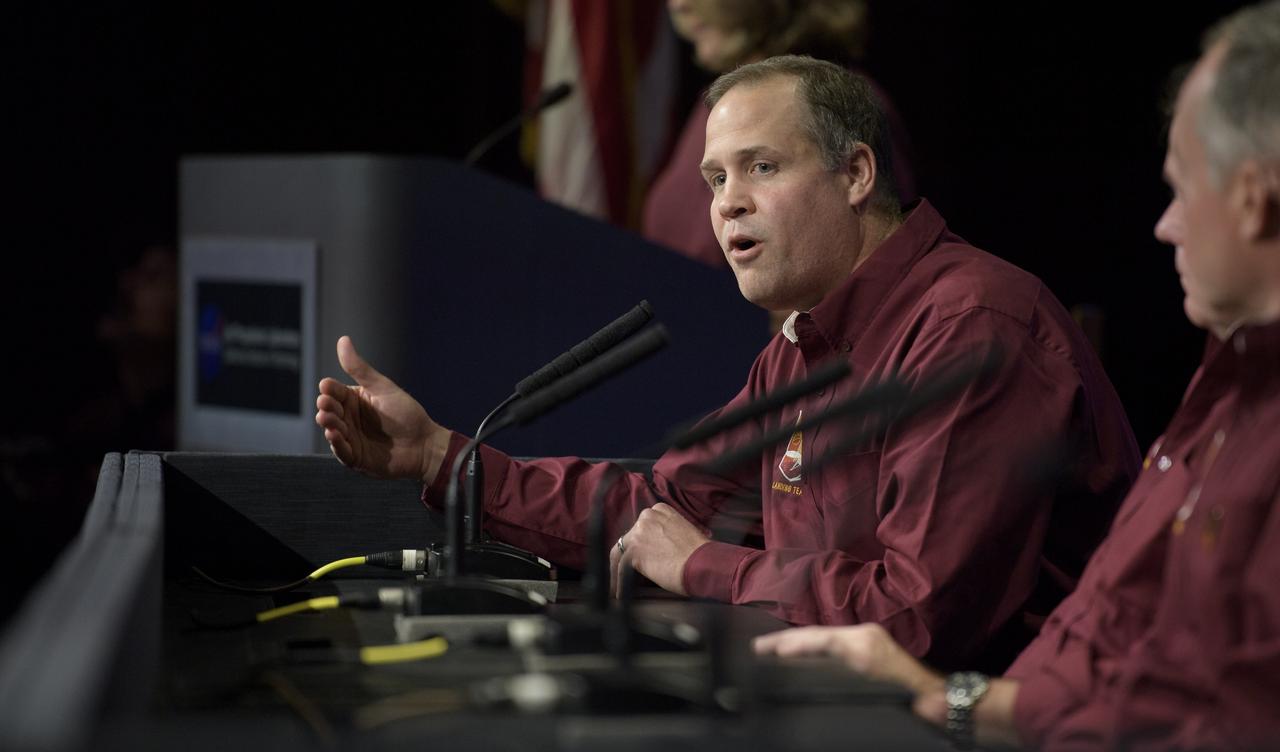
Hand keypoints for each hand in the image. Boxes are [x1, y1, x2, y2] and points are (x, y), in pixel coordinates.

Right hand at [315, 336, 449, 483]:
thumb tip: (342, 340)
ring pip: (332, 431)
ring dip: (329, 424)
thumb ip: (360, 369)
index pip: (334, 392)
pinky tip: (334, 435)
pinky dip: (337, 444)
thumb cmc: (406, 413)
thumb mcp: (382, 388)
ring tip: (327, 419)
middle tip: (325, 404)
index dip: (329, 390)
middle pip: (330, 411)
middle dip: (326, 407)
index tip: (326, 386)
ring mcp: (350, 439)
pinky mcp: (355, 458)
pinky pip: (342, 452)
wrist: (425, 443)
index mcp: (353, 400)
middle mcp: (348, 419)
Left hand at [610, 503, 708, 596]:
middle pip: (629, 538)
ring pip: (620, 553)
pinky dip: (617, 582)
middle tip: (627, 572)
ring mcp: (638, 533)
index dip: (639, 544)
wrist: (703, 563)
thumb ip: (667, 534)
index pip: (641, 527)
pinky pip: (620, 568)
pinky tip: (619, 593)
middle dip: (628, 556)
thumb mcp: (684, 532)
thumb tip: (661, 548)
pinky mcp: (634, 552)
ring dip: (617, 570)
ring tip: (617, 585)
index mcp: (660, 510)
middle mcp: (646, 517)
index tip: (641, 556)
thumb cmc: (700, 554)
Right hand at [752, 623, 943, 696]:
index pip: (817, 639)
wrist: (946, 702)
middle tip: (757, 648)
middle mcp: (865, 636)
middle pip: (816, 635)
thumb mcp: (877, 692)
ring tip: (770, 650)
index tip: (764, 649)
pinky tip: (801, 655)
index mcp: (863, 646)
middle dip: (785, 641)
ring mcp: (869, 639)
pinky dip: (814, 647)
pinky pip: (835, 642)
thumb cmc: (917, 703)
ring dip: (798, 644)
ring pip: (824, 637)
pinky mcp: (872, 646)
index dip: (789, 645)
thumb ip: (841, 678)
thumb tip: (804, 670)